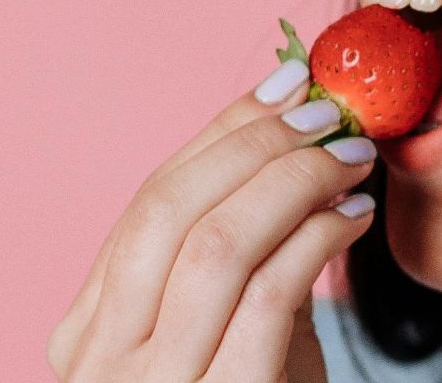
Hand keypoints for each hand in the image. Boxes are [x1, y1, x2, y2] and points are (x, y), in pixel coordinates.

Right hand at [48, 59, 377, 381]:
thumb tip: (294, 154)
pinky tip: (352, 220)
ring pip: (211, 245)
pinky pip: (265, 298)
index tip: (288, 86)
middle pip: (165, 210)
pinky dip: (314, 241)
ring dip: (293, 182)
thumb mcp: (235, 343)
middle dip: (254, 145)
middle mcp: (99, 362)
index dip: (221, 133)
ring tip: (352, 159)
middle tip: (329, 114)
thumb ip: (243, 267)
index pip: (147, 203)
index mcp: (89, 334)